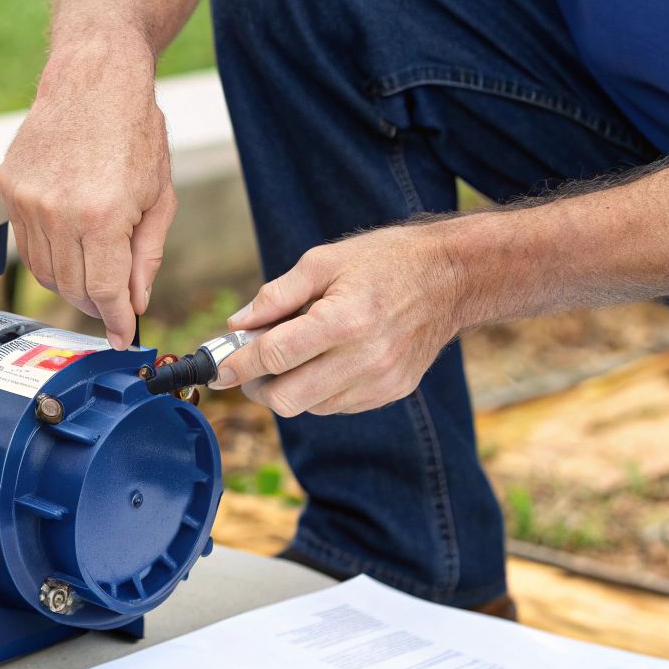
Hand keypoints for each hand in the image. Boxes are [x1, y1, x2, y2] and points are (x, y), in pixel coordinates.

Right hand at [0, 43, 174, 349]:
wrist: (93, 75)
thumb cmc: (135, 129)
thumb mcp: (159, 195)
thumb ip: (147, 255)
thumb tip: (135, 301)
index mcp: (102, 215)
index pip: (104, 291)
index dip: (116, 319)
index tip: (122, 336)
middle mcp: (58, 212)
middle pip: (71, 288)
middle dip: (96, 304)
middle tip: (113, 305)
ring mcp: (27, 200)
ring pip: (44, 272)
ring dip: (70, 282)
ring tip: (93, 270)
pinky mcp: (8, 188)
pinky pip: (26, 243)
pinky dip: (49, 253)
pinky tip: (70, 239)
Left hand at [212, 224, 467, 415]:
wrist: (450, 277)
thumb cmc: (384, 262)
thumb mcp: (323, 261)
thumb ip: (276, 295)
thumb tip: (237, 325)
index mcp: (344, 319)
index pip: (275, 356)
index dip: (238, 364)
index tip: (217, 369)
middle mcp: (365, 358)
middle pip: (287, 398)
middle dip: (257, 386)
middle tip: (248, 367)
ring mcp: (381, 381)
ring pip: (310, 407)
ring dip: (288, 389)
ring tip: (292, 356)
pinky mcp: (392, 392)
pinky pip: (336, 406)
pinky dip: (317, 391)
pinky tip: (323, 362)